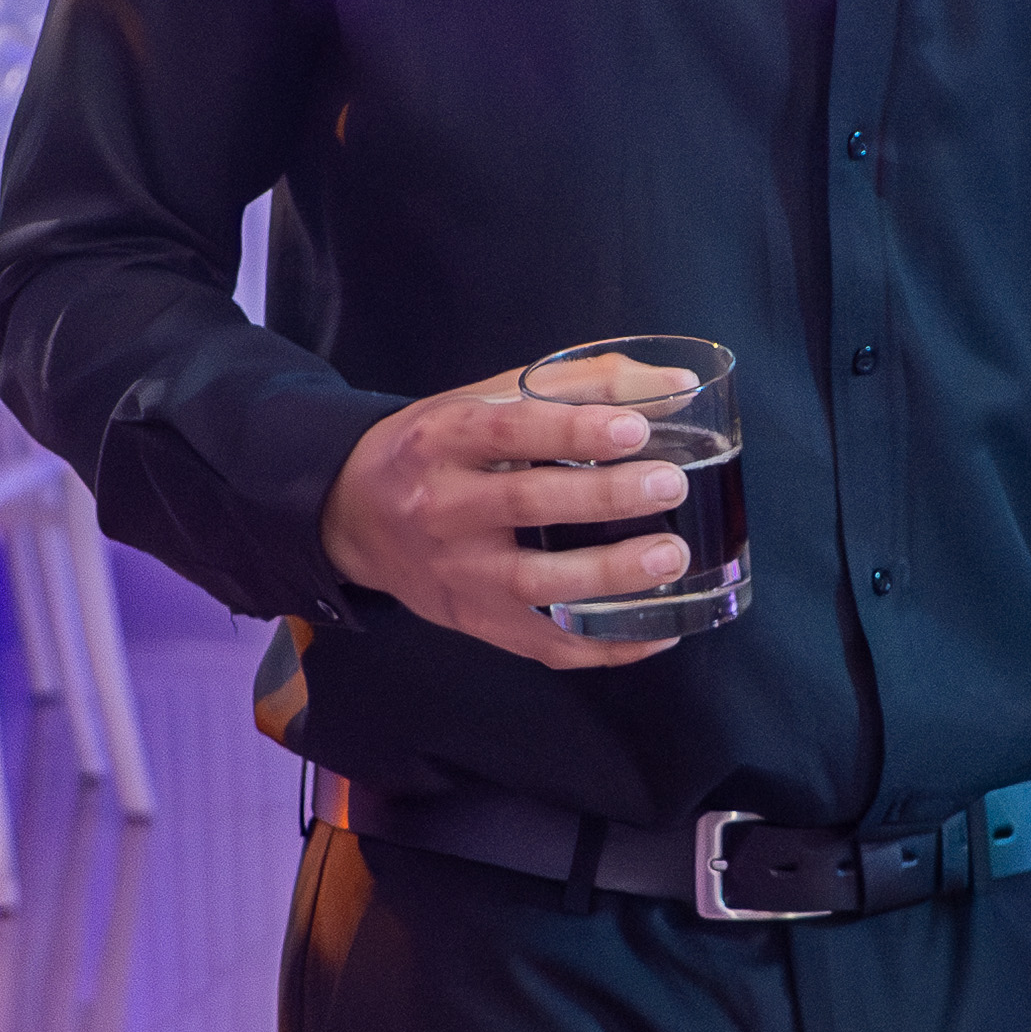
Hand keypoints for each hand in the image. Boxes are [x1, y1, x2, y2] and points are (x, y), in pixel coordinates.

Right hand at [320, 362, 692, 668]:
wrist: (355, 517)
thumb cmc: (437, 450)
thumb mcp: (483, 399)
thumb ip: (574, 385)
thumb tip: (675, 385)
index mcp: (441, 440)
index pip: (507, 431)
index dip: (572, 431)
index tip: (634, 430)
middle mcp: (440, 508)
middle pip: (525, 504)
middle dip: (603, 497)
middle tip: (669, 485)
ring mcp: (456, 574)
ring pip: (534, 585)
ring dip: (609, 575)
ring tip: (670, 557)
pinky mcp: (474, 622)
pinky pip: (544, 644)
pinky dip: (606, 646)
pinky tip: (659, 627)